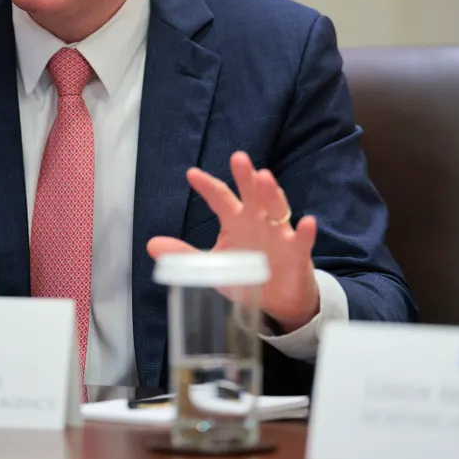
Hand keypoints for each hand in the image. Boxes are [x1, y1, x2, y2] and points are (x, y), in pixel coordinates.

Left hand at [147, 151, 320, 331]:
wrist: (277, 300)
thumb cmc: (245, 274)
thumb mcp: (212, 266)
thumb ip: (185, 254)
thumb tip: (151, 244)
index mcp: (235, 220)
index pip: (220, 198)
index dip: (207, 187)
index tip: (192, 174)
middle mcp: (258, 220)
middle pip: (251, 194)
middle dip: (245, 176)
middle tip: (238, 158)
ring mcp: (279, 233)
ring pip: (277, 208)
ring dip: (271, 193)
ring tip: (264, 177)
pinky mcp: (298, 252)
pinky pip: (303, 240)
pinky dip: (306, 232)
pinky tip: (307, 222)